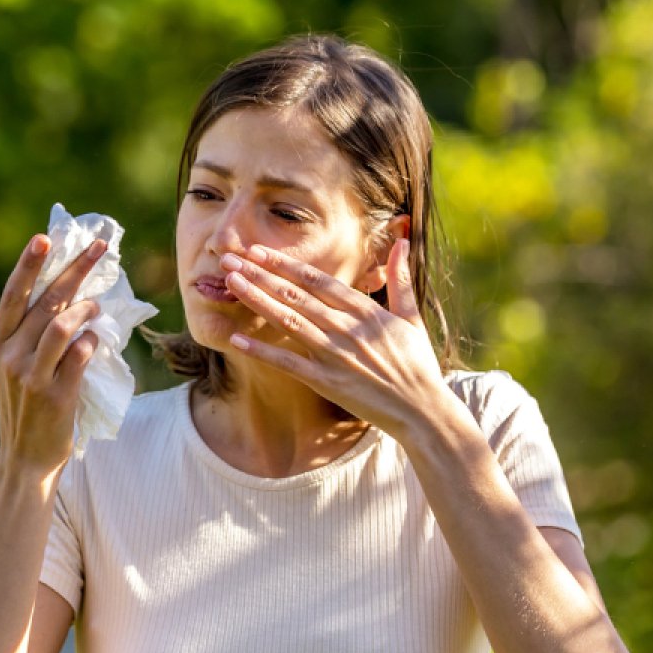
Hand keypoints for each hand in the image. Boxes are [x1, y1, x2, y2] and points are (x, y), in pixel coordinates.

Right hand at [0, 233, 108, 473]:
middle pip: (46, 301)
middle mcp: (9, 355)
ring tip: (98, 306)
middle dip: (76, 269)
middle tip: (100, 247)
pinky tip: (96, 339)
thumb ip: (32, 334)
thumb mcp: (17, 366)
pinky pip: (79, 354)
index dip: (28, 265)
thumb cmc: (28, 406)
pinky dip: (91, 341)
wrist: (26, 458)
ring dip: (87, 309)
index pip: (13, 295)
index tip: (45, 238)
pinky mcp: (55, 394)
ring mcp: (31, 375)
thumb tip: (68, 293)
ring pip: (62, 325)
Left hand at [219, 239, 461, 441]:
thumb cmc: (417, 364)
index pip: (318, 280)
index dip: (286, 264)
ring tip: (231, 283)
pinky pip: (288, 364)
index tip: (260, 250)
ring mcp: (335, 356)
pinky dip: (262, 351)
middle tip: (230, 259)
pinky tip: (236, 339)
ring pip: (289, 321)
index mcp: (365, 311)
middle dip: (261, 274)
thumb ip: (400, 279)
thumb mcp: (412, 317)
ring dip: (257, 300)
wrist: (422, 411)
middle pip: (296, 295)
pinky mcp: (327, 382)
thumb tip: (402, 241)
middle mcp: (346, 329)